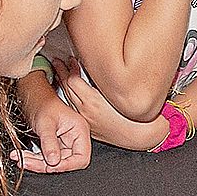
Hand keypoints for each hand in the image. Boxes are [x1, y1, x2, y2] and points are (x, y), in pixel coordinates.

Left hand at [16, 72, 90, 173]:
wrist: (33, 96)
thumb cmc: (42, 103)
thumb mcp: (45, 123)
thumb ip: (49, 143)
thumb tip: (53, 162)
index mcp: (80, 131)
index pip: (81, 158)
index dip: (67, 166)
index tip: (50, 165)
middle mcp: (75, 139)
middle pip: (65, 163)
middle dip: (45, 165)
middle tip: (26, 161)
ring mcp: (65, 143)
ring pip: (53, 163)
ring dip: (36, 163)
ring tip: (20, 158)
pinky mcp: (55, 146)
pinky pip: (46, 158)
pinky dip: (33, 159)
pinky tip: (22, 156)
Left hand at [50, 58, 167, 150]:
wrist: (138, 136)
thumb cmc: (135, 116)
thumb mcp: (119, 92)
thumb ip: (105, 78)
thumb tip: (98, 66)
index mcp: (91, 101)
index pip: (72, 79)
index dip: (70, 67)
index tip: (71, 59)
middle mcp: (85, 111)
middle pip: (66, 88)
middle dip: (62, 72)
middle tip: (58, 61)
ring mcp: (85, 119)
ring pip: (67, 98)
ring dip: (63, 84)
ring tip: (60, 73)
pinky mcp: (88, 126)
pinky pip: (74, 108)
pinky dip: (69, 97)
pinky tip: (70, 91)